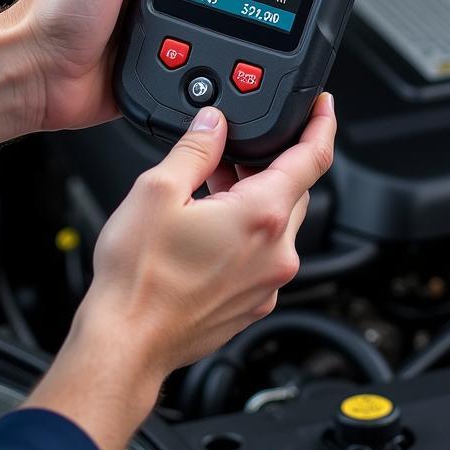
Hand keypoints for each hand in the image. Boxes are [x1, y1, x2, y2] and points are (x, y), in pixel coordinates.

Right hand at [26, 94, 336, 449]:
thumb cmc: (139, 278)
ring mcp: (268, 282)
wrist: (127, 343)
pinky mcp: (253, 302)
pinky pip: (264, 253)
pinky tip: (209, 224)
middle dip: (269, 161)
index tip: (323, 106)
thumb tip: (214, 122)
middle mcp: (277, 251)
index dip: (322, 124)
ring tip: (210, 183)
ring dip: (254, 195)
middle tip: (232, 147)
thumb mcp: (158, 190)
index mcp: (262, 216)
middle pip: (295, 188)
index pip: (313, 158)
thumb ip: (195, 148)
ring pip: (278, 221)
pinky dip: (247, 229)